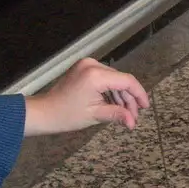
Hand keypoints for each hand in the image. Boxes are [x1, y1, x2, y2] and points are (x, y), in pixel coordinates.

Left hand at [23, 58, 150, 135]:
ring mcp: (87, 65)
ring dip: (120, 96)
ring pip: (113, 79)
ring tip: (125, 114)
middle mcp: (93, 65)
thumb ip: (117, 115)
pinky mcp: (83, 68)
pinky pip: (104, 78)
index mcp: (96, 75)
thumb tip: (133, 122)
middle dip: (129, 99)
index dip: (139, 94)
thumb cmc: (66, 115)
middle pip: (120, 80)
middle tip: (133, 117)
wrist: (44, 111)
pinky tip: (114, 105)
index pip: (126, 81)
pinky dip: (110, 91)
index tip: (145, 107)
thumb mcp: (95, 115)